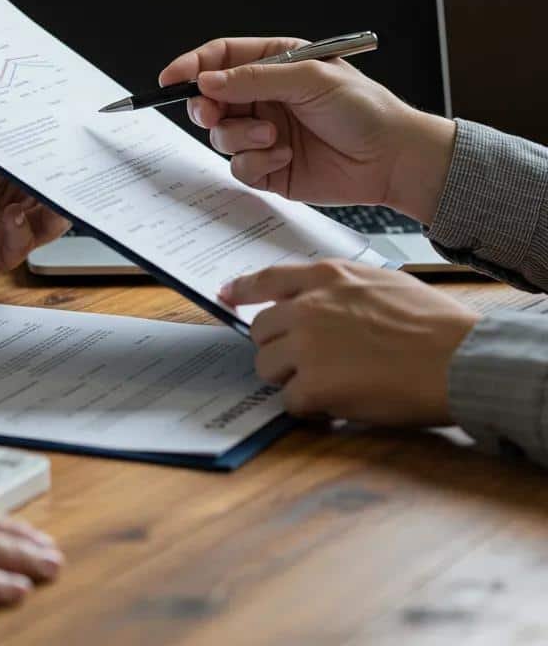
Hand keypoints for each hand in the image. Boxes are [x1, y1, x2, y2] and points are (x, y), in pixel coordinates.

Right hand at [159, 37, 456, 223]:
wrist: (392, 160)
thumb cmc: (364, 109)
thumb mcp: (309, 79)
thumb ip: (253, 78)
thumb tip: (207, 80)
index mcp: (274, 64)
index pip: (220, 58)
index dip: (192, 66)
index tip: (172, 78)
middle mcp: (264, 98)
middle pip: (209, 99)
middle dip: (206, 108)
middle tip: (211, 114)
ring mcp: (263, 133)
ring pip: (220, 136)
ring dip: (240, 137)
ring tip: (274, 138)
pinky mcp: (268, 167)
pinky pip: (239, 167)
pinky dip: (257, 162)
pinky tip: (286, 157)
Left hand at [219, 260, 477, 425]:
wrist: (459, 358)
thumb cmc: (434, 323)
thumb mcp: (381, 282)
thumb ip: (342, 288)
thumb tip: (319, 300)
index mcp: (326, 277)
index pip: (267, 279)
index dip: (243, 289)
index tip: (226, 295)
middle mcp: (308, 307)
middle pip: (260, 330)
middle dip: (277, 349)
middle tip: (305, 364)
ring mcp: (307, 346)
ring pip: (266, 366)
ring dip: (290, 379)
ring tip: (327, 385)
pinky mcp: (314, 384)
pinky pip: (289, 401)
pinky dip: (309, 409)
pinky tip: (334, 408)